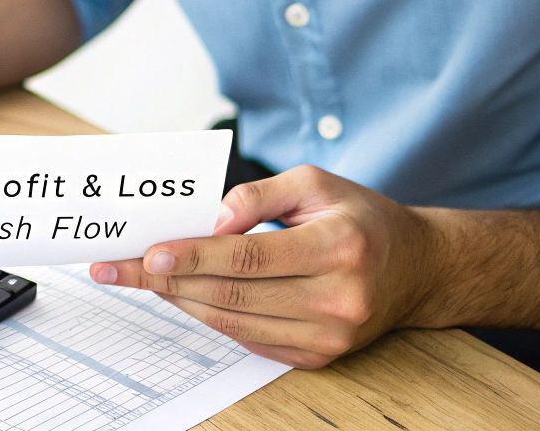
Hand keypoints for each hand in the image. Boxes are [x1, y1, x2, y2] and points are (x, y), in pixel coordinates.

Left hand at [89, 165, 439, 367]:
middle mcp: (337, 298)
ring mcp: (330, 335)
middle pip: (233, 294)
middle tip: (121, 267)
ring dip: (181, 301)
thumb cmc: (360, 217)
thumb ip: (257, 195)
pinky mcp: (321, 356)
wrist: (418, 268)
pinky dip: (210, 318)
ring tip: (143, 278)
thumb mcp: (315, 182)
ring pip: (234, 322)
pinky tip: (182, 295)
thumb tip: (209, 220)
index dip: (193, 256)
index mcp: (339, 247)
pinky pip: (250, 340)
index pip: (248, 257)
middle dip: (169, 280)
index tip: (150, 252)